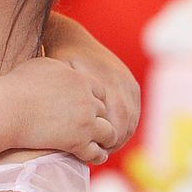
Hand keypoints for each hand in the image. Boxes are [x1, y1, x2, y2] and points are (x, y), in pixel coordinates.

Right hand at [2, 56, 117, 164]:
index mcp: (81, 80)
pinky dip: (97, 155)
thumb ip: (60, 68)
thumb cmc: (17, 86)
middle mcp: (87, 100)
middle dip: (97, 118)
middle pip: (103, 111)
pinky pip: (96, 152)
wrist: (7, 109)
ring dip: (104, 138)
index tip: (85, 108)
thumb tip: (63, 69)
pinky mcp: (78, 143)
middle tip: (91, 127)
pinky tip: (93, 156)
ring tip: (99, 144)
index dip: (93, 100)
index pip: (99, 91)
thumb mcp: (42, 66)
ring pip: (108, 132)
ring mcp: (85, 122)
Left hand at [43, 12, 141, 153]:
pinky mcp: (132, 84)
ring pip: (131, 120)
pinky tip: (111, 133)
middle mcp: (120, 82)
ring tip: (103, 145)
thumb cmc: (57, 63)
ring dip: (120, 135)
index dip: (104, 140)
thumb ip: (66, 97)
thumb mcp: (59, 75)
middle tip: (98, 151)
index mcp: (104, 81)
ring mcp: (128, 83)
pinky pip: (134, 112)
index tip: (92, 150)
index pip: (113, 122)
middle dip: (113, 141)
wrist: (72, 40)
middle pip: (124, 124)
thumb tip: (73, 126)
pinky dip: (125, 126)